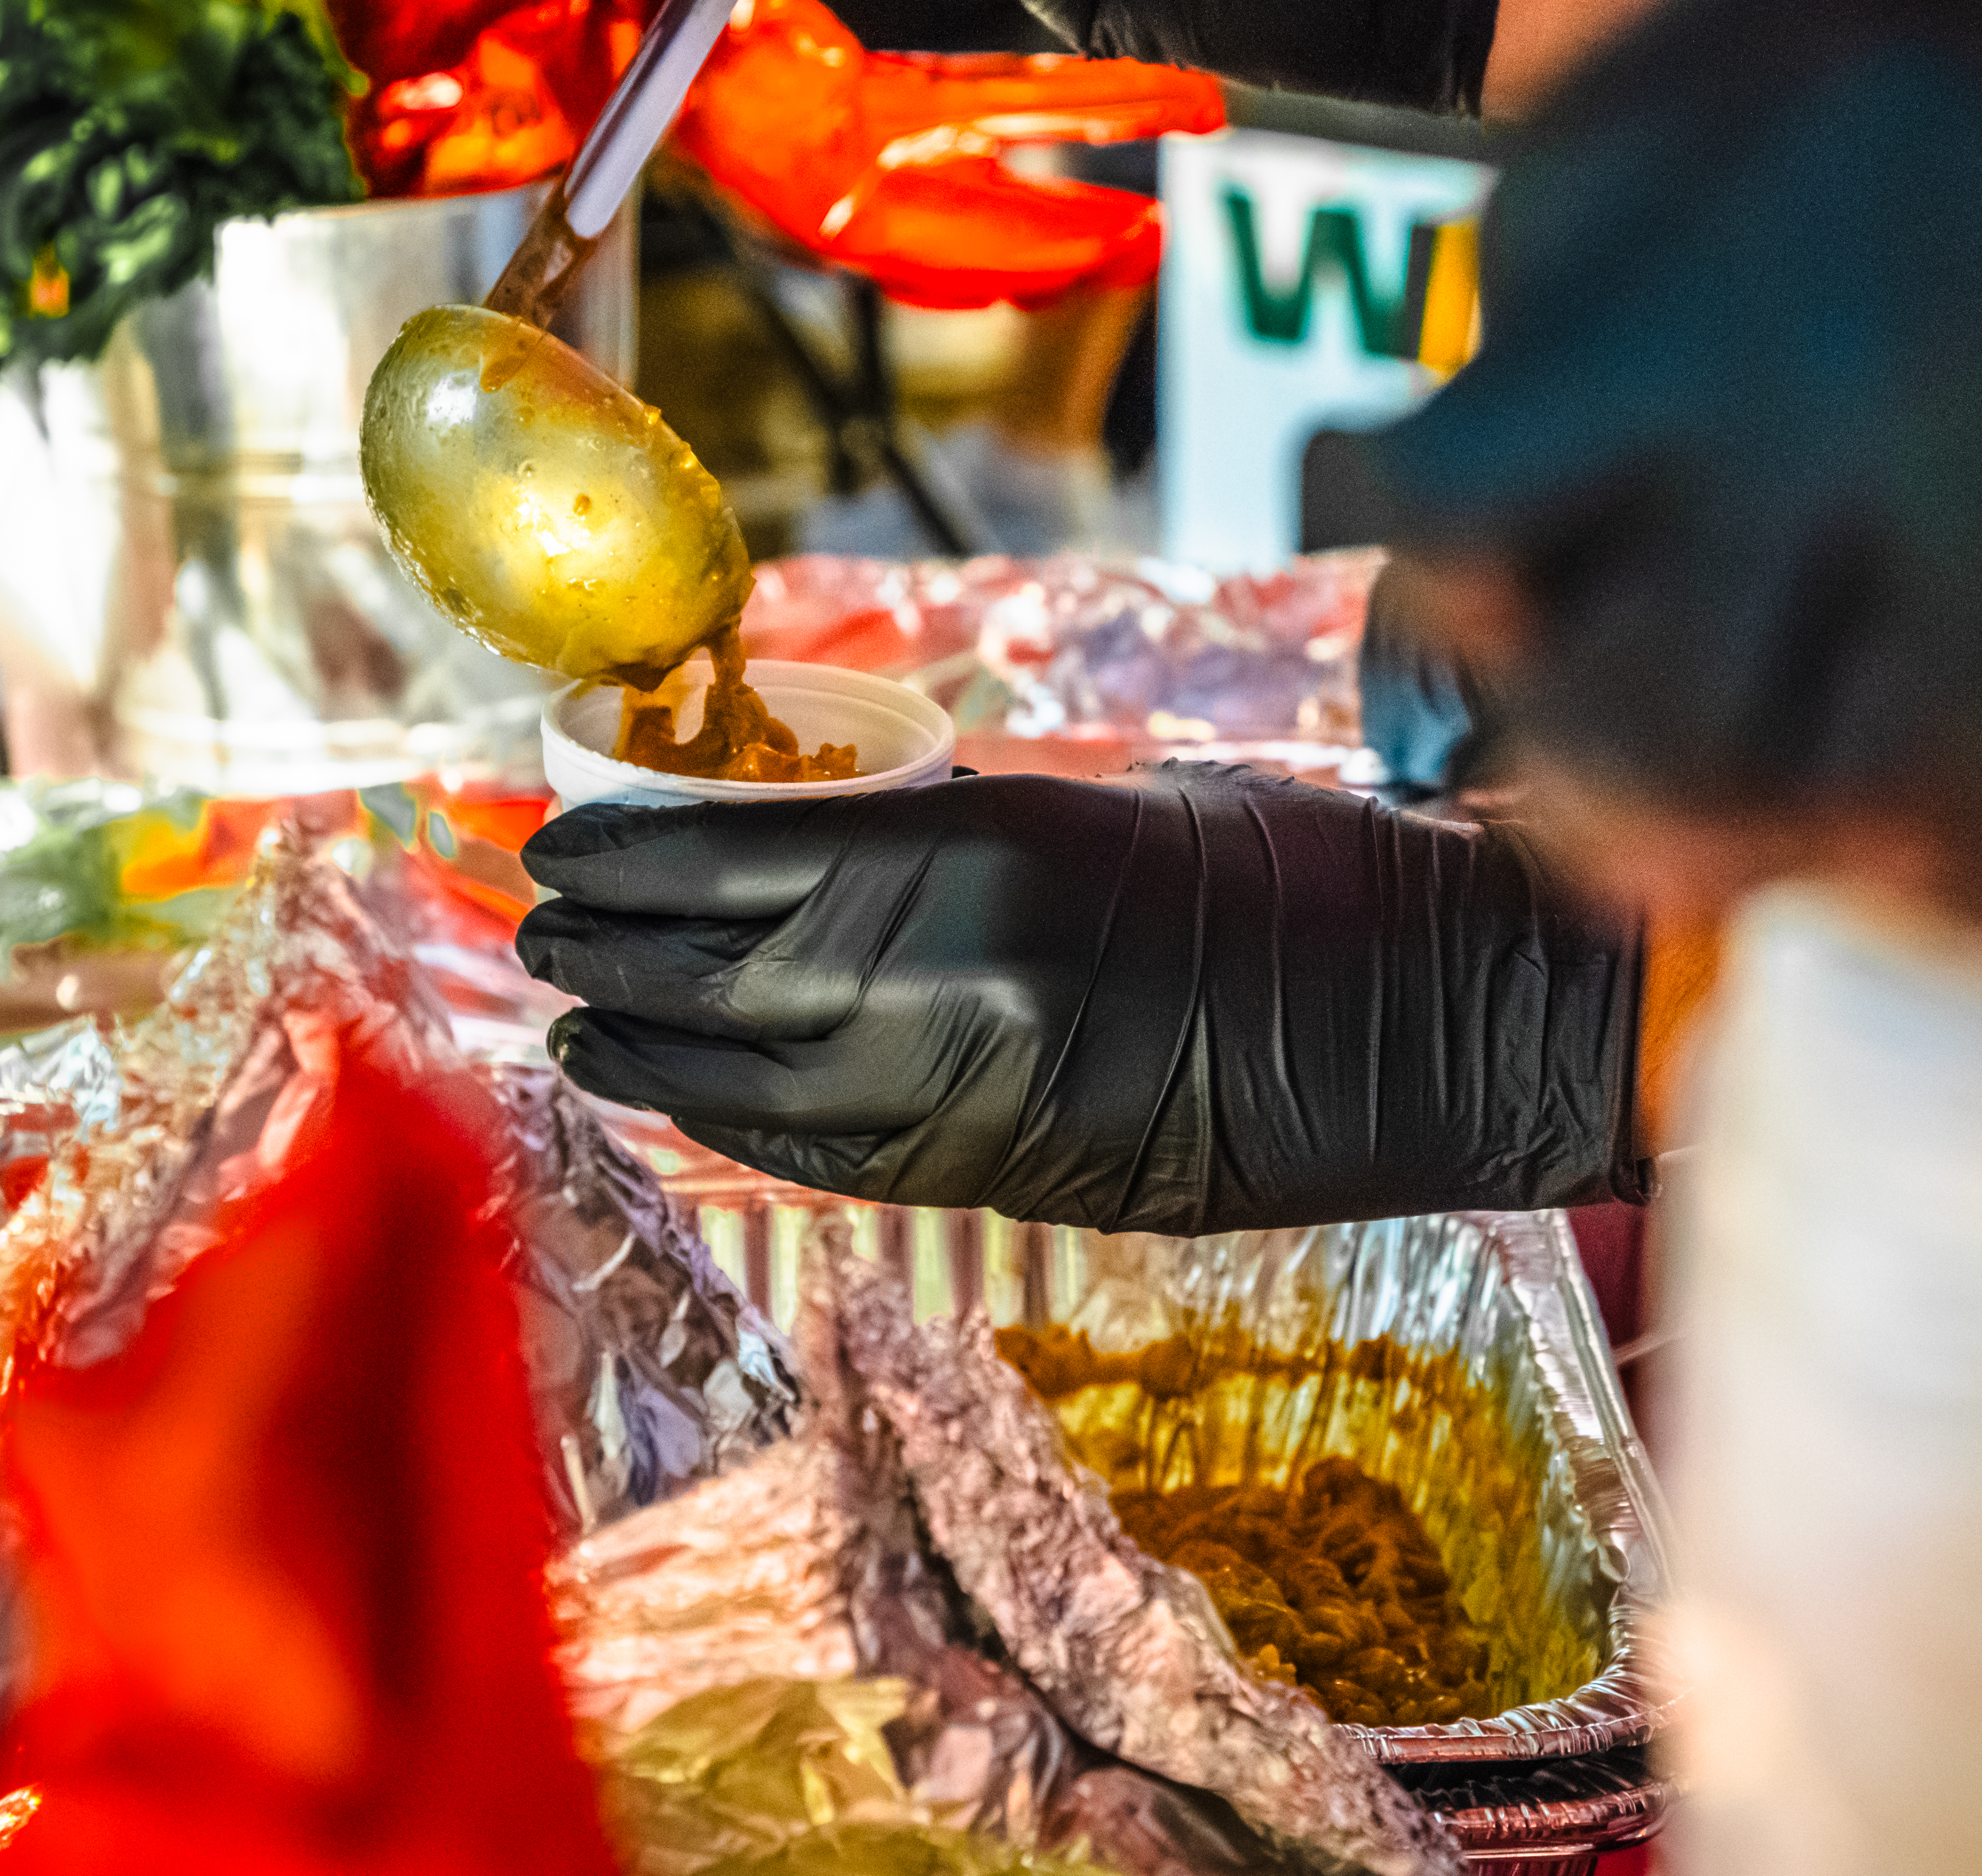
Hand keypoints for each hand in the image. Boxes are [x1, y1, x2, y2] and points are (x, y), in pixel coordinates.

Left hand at [517, 765, 1647, 1230]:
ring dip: (653, 1051)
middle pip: (725, 975)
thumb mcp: (1104, 804)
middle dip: (615, 951)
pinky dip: (748, 1130)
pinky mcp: (1022, 1177)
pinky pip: (839, 1160)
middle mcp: (962, 984)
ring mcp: (987, 1096)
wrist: (1440, 1011)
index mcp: (988, 857)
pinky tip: (692, 1102)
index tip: (561, 838)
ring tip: (581, 1022)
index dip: (631, 855)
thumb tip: (821, 838)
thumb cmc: (1299, 869)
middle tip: (540, 922)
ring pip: (756, 1083)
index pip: (741, 858)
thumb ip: (958, 831)